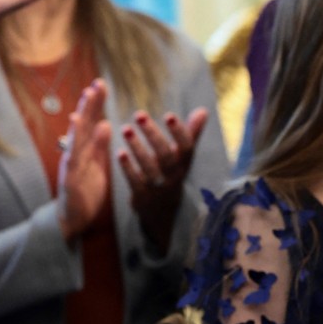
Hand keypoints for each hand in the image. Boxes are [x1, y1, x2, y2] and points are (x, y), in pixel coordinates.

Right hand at [56, 79, 111, 241]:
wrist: (74, 217)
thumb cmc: (85, 190)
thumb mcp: (97, 164)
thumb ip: (100, 144)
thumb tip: (106, 123)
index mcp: (85, 149)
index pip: (91, 121)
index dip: (95, 104)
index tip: (100, 84)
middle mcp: (76, 152)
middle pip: (83, 125)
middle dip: (88, 105)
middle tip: (95, 85)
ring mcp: (71, 164)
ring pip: (76, 139)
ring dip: (80, 121)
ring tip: (84, 105)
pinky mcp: (70, 179)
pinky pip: (72, 162)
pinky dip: (73, 149)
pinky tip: (74, 140)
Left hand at [117, 107, 208, 251]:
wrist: (162, 212)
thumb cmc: (171, 175)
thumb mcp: (183, 157)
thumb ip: (191, 134)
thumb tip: (203, 110)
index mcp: (183, 164)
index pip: (186, 147)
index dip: (179, 132)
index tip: (168, 115)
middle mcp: (173, 175)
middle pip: (166, 155)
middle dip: (153, 134)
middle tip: (139, 114)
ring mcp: (157, 187)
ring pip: (149, 167)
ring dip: (137, 148)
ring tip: (126, 129)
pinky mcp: (141, 197)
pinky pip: (135, 181)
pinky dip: (127, 167)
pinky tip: (119, 152)